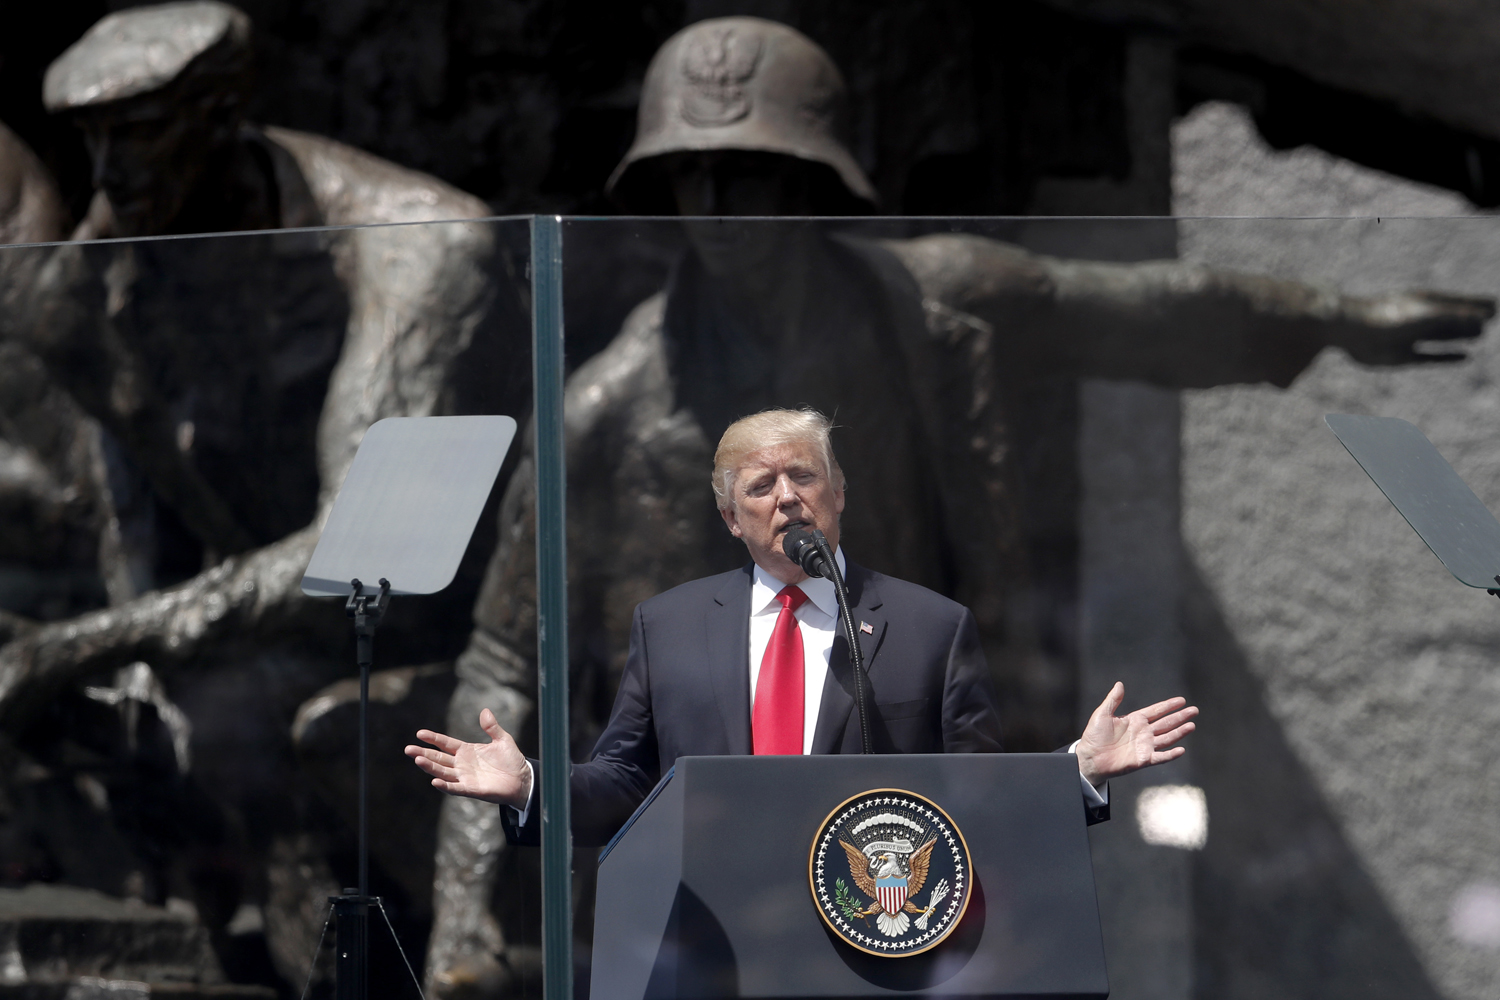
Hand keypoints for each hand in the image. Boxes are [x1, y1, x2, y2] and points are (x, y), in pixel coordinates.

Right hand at [405, 708, 531, 807]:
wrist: (522, 779)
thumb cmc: (511, 760)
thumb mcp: (502, 739)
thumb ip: (492, 727)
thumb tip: (484, 711)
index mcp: (467, 751)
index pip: (445, 744)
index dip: (433, 739)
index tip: (419, 733)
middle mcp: (462, 764)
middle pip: (438, 758)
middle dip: (423, 753)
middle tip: (408, 749)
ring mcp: (465, 777)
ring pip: (443, 772)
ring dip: (430, 767)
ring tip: (417, 760)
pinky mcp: (471, 789)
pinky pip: (455, 788)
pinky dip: (445, 786)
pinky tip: (434, 781)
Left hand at [1074, 682, 1197, 787]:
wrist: (1090, 757)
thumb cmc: (1094, 736)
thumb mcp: (1102, 714)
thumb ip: (1113, 700)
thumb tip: (1119, 684)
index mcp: (1135, 720)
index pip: (1156, 711)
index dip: (1169, 705)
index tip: (1182, 700)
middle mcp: (1143, 732)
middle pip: (1166, 723)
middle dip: (1180, 717)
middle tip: (1194, 710)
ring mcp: (1145, 746)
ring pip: (1167, 738)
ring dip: (1180, 732)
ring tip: (1192, 725)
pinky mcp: (1143, 760)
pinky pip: (1160, 757)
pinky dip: (1171, 754)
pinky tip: (1181, 749)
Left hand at [1337, 289, 1493, 364]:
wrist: (1350, 332)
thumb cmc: (1388, 318)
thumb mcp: (1426, 316)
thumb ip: (1455, 317)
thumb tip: (1486, 316)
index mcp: (1424, 303)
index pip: (1458, 301)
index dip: (1477, 303)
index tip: (1494, 305)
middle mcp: (1418, 319)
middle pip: (1451, 319)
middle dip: (1470, 319)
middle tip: (1490, 319)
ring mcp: (1410, 337)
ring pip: (1442, 336)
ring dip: (1461, 335)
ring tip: (1479, 334)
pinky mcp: (1401, 356)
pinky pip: (1431, 357)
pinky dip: (1449, 357)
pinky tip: (1465, 357)